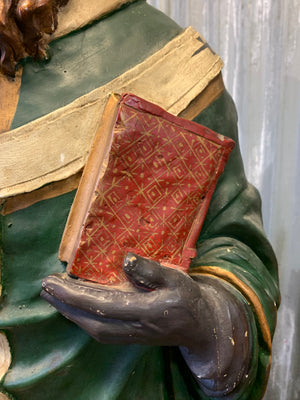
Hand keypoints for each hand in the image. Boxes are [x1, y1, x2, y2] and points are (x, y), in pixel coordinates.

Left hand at [41, 253, 212, 355]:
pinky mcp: (129, 338)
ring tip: (53, 297)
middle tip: (45, 287)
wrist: (199, 327)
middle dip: (65, 303)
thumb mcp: (177, 278)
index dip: (77, 294)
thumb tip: (125, 259)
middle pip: (92, 319)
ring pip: (93, 329)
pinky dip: (81, 320)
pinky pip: (99, 332)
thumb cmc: (188, 298)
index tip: (55, 281)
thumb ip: (152, 270)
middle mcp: (135, 326)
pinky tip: (73, 309)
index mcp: (147, 310)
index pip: (104, 304)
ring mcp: (131, 335)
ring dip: (70, 312)